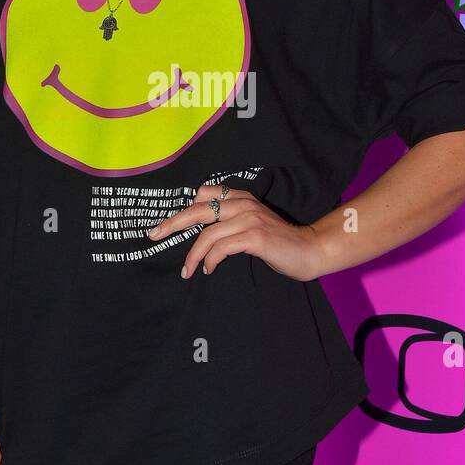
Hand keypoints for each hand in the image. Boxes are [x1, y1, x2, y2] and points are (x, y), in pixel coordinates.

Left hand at [146, 183, 322, 281]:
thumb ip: (230, 223)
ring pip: (207, 234)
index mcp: (241, 198)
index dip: (184, 209)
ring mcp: (249, 219)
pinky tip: (209, 269)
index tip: (166, 226)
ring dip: (192, 255)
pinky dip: (210, 260)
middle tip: (154, 235)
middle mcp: (243, 204)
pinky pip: (221, 247)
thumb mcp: (252, 225)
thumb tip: (202, 236)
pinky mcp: (255, 237)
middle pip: (198, 209)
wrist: (310, 250)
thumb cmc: (279, 243)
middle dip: (172, 223)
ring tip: (187, 271)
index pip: (204, 194)